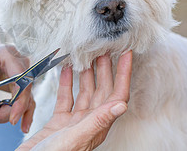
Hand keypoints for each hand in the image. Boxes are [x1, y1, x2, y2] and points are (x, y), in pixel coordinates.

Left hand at [0, 34, 35, 132]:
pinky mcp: (19, 82)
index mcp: (10, 56)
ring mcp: (22, 74)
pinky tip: (13, 121)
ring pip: (25, 100)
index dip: (20, 102)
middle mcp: (21, 64)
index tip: (12, 121)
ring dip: (9, 113)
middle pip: (24, 94)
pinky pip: (23, 99)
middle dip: (8, 111)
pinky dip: (16, 111)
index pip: (23, 82)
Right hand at [17, 51, 132, 150]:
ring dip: (87, 73)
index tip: (127, 54)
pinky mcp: (59, 122)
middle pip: (102, 90)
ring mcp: (74, 122)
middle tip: (106, 48)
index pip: (117, 95)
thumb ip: (97, 121)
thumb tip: (121, 105)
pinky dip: (66, 83)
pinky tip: (65, 70)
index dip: (124, 74)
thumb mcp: (75, 138)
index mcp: (97, 126)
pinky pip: (66, 99)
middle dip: (106, 68)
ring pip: (85, 92)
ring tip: (87, 55)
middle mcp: (88, 123)